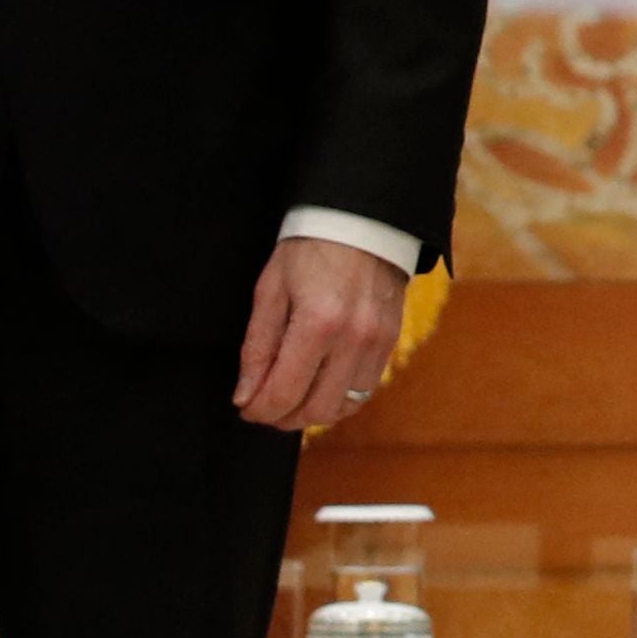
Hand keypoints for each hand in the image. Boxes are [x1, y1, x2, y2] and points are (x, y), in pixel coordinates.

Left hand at [235, 237, 413, 430]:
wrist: (363, 220)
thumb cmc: (311, 248)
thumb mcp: (270, 290)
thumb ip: (257, 347)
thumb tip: (245, 395)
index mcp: (318, 322)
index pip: (284, 393)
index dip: (258, 410)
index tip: (246, 407)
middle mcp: (353, 338)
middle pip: (316, 410)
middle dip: (283, 417)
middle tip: (265, 406)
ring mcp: (377, 342)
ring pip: (344, 406)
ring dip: (313, 411)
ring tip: (293, 396)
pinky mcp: (391, 340)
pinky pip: (366, 389)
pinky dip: (340, 397)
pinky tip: (321, 384)